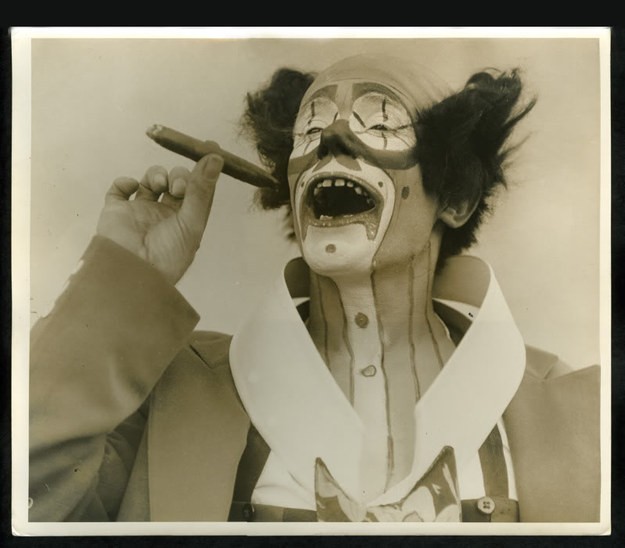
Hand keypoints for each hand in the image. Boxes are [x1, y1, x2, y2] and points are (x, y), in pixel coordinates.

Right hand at [96, 154, 223, 284]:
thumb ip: (202, 190)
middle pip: (175, 181)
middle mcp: (164, 214)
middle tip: (178, 187)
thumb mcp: (192, 222)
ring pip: (150, 180)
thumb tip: (216, 157)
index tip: (211, 149)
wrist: (132, 272)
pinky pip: (120, 188)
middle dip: (179, 176)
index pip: (198, 190)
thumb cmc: (168, 254)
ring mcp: (140, 211)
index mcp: (185, 220)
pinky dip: (125, 182)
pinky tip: (133, 187)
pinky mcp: (117, 211)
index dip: (204, 171)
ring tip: (159, 186)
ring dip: (157, 174)